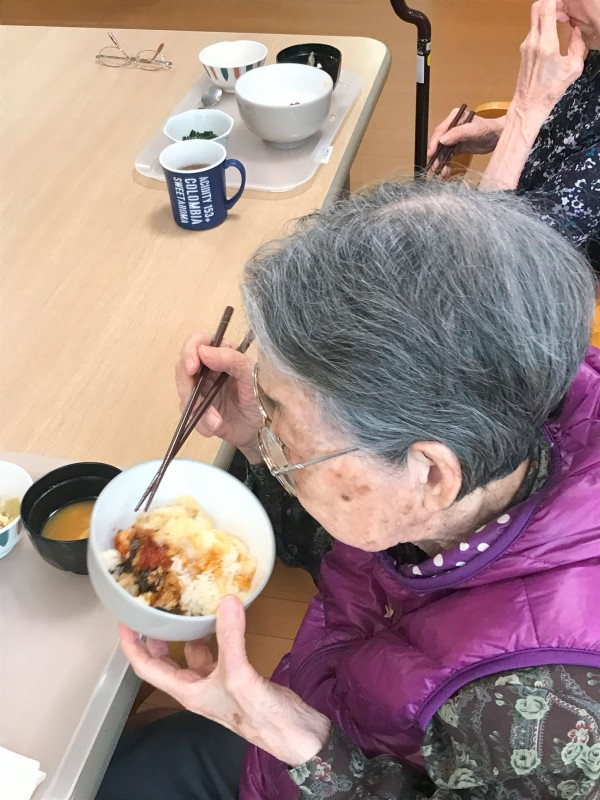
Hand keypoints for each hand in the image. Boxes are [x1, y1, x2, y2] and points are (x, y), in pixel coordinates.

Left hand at [120, 595, 330, 765]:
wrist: (292, 733)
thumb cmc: (258, 715)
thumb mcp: (239, 674)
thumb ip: (231, 637)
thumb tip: (227, 601)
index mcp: (187, 691)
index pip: (146, 668)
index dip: (132, 645)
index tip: (125, 621)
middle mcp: (197, 687)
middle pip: (165, 661)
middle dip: (156, 638)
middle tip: (154, 610)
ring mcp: (216, 683)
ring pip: (193, 654)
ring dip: (188, 633)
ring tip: (187, 606)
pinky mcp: (236, 678)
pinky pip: (218, 651)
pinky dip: (216, 634)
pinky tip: (223, 620)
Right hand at [175, 333, 262, 461]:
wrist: (266, 426)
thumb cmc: (263, 395)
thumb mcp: (251, 375)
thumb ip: (230, 360)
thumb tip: (202, 351)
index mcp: (223, 353)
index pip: (198, 342)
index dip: (189, 351)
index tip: (192, 368)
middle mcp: (209, 368)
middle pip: (183, 368)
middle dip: (187, 388)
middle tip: (195, 403)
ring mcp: (203, 389)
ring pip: (184, 393)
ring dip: (196, 409)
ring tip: (216, 422)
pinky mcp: (200, 408)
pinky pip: (190, 414)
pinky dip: (200, 422)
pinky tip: (214, 428)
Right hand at [427, 109, 504, 176]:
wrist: (497, 137)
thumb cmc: (488, 129)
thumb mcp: (473, 130)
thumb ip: (457, 133)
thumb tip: (442, 140)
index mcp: (454, 118)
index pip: (440, 131)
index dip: (434, 143)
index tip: (431, 153)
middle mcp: (451, 128)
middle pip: (438, 142)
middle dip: (436, 155)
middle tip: (434, 166)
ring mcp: (453, 138)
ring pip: (442, 151)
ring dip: (440, 161)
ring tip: (440, 171)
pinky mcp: (456, 147)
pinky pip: (448, 156)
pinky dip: (446, 163)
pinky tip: (446, 170)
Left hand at [513, 0, 584, 112]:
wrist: (529, 104)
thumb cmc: (550, 90)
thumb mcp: (573, 68)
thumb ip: (578, 45)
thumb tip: (576, 31)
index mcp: (546, 43)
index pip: (546, 8)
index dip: (554, 0)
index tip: (563, 2)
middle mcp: (533, 41)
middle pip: (537, 7)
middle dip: (550, 2)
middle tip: (562, 7)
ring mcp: (526, 45)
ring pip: (534, 18)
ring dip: (547, 13)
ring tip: (561, 18)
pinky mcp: (523, 49)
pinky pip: (533, 29)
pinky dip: (543, 25)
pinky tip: (553, 31)